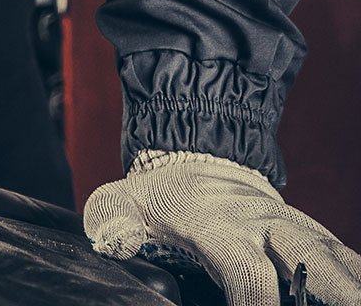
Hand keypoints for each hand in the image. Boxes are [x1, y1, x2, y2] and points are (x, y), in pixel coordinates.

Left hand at [86, 151, 360, 305]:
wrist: (198, 157)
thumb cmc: (160, 195)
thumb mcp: (122, 201)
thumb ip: (112, 221)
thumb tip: (114, 244)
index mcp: (218, 221)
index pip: (248, 272)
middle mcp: (267, 224)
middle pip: (314, 264)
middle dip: (333, 294)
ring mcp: (298, 229)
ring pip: (338, 261)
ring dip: (352, 286)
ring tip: (358, 303)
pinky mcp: (319, 239)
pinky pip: (348, 261)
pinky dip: (357, 278)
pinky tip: (358, 294)